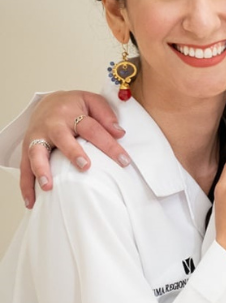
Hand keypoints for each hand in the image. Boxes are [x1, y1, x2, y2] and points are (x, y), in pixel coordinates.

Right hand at [20, 91, 126, 207]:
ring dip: (41, 170)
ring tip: (48, 187)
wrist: (46, 102)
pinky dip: (26, 185)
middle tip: (85, 167)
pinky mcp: (26, 149)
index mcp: (71, 113)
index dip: (109, 145)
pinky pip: (24, 168)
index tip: (124, 161)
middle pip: (62, 138)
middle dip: (72, 152)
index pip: (93, 129)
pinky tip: (31, 201)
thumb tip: (120, 133)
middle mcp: (52, 125)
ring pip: (36, 153)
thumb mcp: (92, 101)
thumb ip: (106, 115)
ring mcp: (36, 137)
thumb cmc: (74, 105)